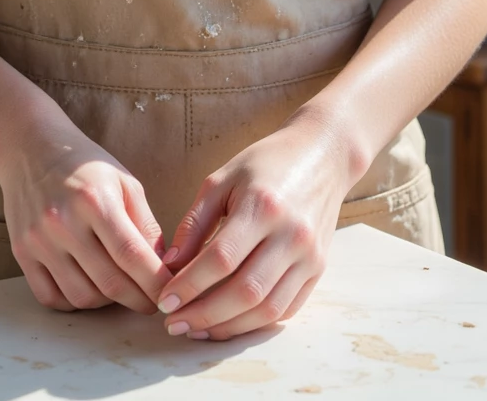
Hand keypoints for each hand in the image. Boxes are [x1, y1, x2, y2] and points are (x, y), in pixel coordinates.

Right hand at [0, 107, 172, 313]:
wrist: (31, 148)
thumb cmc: (85, 166)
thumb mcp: (124, 182)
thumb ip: (145, 225)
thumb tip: (162, 269)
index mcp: (95, 200)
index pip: (131, 254)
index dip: (155, 282)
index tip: (170, 295)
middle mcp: (63, 222)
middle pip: (109, 281)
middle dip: (138, 300)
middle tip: (153, 303)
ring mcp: (39, 240)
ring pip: (81, 296)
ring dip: (107, 303)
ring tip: (119, 289)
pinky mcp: (21, 252)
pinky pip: (51, 297)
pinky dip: (74, 303)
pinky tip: (88, 288)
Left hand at [156, 115, 364, 340]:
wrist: (322, 156)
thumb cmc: (266, 164)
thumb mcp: (222, 179)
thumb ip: (195, 222)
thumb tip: (171, 266)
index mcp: (263, 205)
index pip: (221, 259)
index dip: (189, 285)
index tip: (164, 300)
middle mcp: (291, 234)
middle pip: (245, 291)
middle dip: (204, 314)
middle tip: (174, 324)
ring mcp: (309, 255)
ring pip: (266, 309)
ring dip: (228, 328)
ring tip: (197, 329)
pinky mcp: (319, 269)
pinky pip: (285, 309)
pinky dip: (255, 323)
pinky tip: (228, 323)